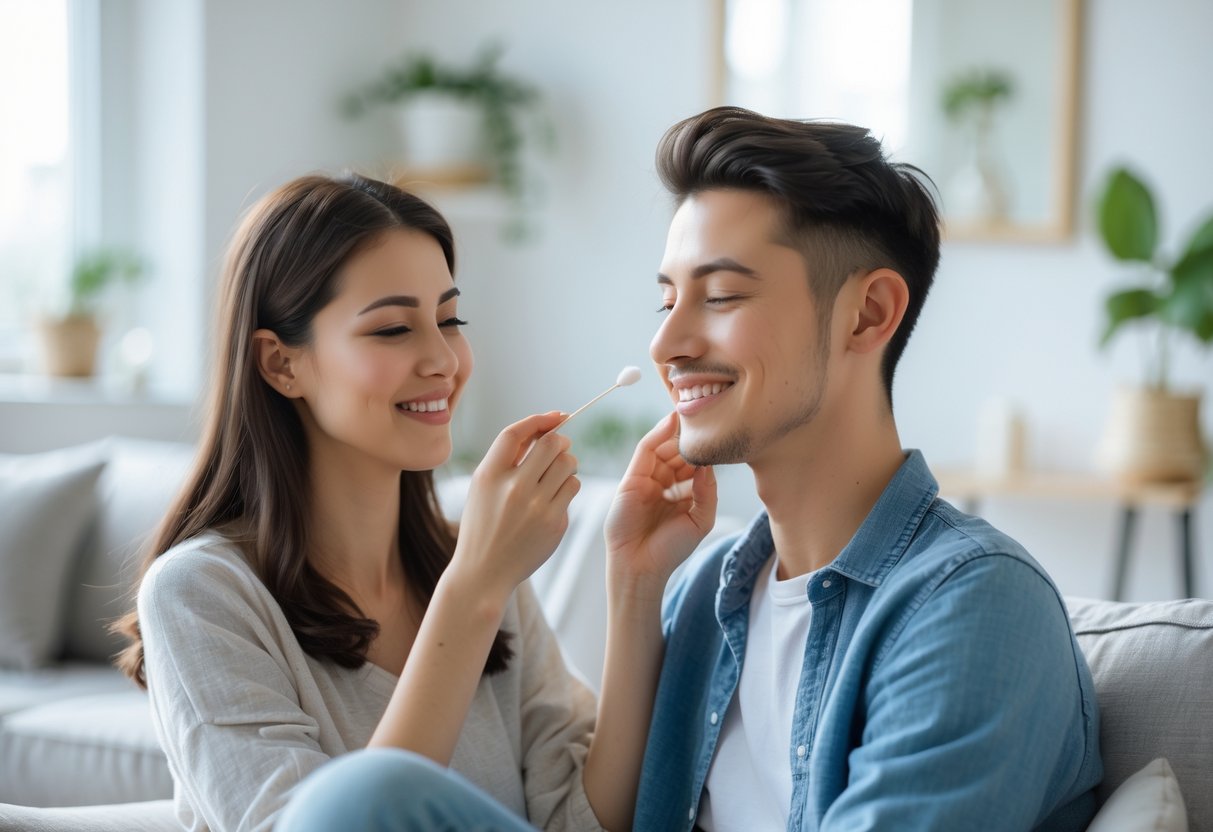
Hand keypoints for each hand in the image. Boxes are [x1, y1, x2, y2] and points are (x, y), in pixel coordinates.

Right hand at [450, 412, 579, 600]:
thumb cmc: (484, 525)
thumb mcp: (482, 488)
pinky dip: (568, 486)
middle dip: (560, 441)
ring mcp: (536, 507)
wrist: (483, 572)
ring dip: (567, 463)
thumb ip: (507, 460)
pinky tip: (556, 497)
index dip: (539, 419)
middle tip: (559, 448)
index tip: (557, 416)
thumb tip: (544, 430)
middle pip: (551, 444)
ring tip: (557, 474)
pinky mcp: (554, 523)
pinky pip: (573, 488)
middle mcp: (513, 488)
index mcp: (489, 475)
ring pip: (568, 464)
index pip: (516, 433)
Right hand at [604, 412, 715, 589]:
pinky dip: (656, 434)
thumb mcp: (700, 520)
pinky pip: (645, 450)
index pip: (693, 464)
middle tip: (704, 417)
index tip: (719, 430)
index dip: (703, 449)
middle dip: (689, 436)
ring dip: (675, 432)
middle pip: (677, 452)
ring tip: (689, 414)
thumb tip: (707, 465)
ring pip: (662, 448)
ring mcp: (647, 479)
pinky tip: (670, 422)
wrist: (642, 566)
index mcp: (681, 493)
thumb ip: (707, 492)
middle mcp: (664, 483)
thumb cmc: (670, 549)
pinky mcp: (632, 478)